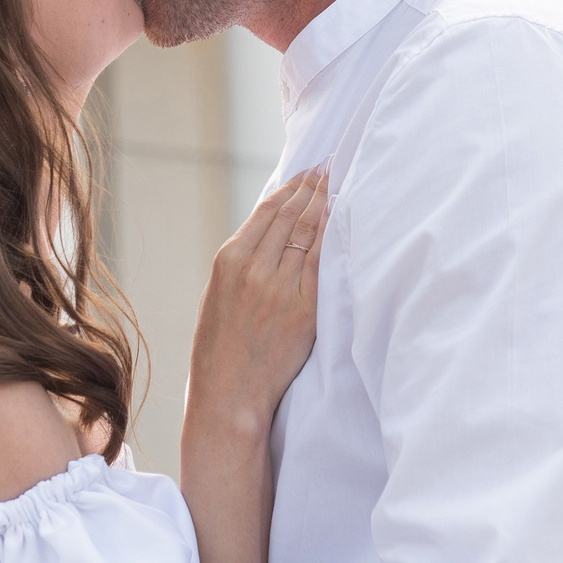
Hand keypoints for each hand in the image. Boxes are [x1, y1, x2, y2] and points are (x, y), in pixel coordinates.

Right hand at [188, 166, 327, 435]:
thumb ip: (242, 264)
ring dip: (326, 203)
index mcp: (229, 260)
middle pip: (291, 214)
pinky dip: (333, 234)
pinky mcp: (303, 308)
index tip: (307, 172)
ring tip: (339, 183)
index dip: (291, 188)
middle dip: (313, 187)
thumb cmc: (221, 351)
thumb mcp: (219, 296)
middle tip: (330, 167)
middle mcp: (254, 267)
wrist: (228, 394)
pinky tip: (343, 217)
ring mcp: (280, 286)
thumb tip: (268, 235)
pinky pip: (323, 261)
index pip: (267, 211)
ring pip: (308, 231)